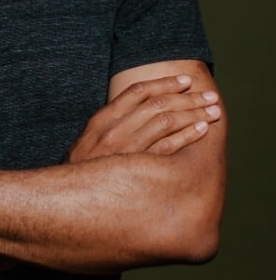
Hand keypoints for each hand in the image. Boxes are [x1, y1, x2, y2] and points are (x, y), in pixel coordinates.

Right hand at [67, 74, 221, 163]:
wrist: (68, 199)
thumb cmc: (83, 167)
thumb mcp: (90, 138)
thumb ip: (112, 122)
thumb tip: (141, 109)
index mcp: (102, 118)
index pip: (138, 91)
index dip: (165, 83)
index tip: (185, 80)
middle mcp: (114, 130)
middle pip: (157, 105)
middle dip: (187, 98)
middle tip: (209, 95)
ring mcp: (126, 150)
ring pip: (166, 122)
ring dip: (193, 114)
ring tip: (213, 111)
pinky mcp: (137, 170)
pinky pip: (168, 149)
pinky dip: (187, 136)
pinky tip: (202, 130)